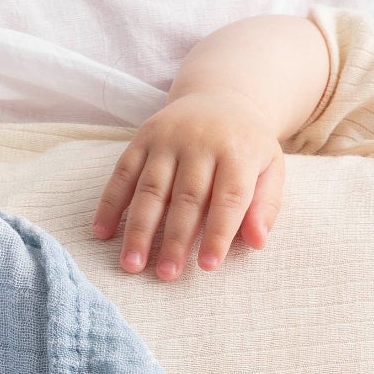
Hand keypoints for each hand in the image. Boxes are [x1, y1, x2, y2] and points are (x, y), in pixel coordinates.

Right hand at [91, 91, 285, 280]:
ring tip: (132, 264)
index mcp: (238, 151)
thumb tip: (258, 241)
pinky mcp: (142, 138)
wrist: (220, 98)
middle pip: (186, 197)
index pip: (229, 198)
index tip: (207, 266)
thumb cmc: (246, 147)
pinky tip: (103, 232)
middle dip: (174, 239)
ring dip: (139, 229)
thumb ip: (265, 205)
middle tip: (166, 274)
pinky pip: (123, 173)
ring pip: (150, 188)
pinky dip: (110, 203)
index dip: (218, 233)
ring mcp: (168, 139)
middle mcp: (200, 142)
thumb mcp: (270, 168)